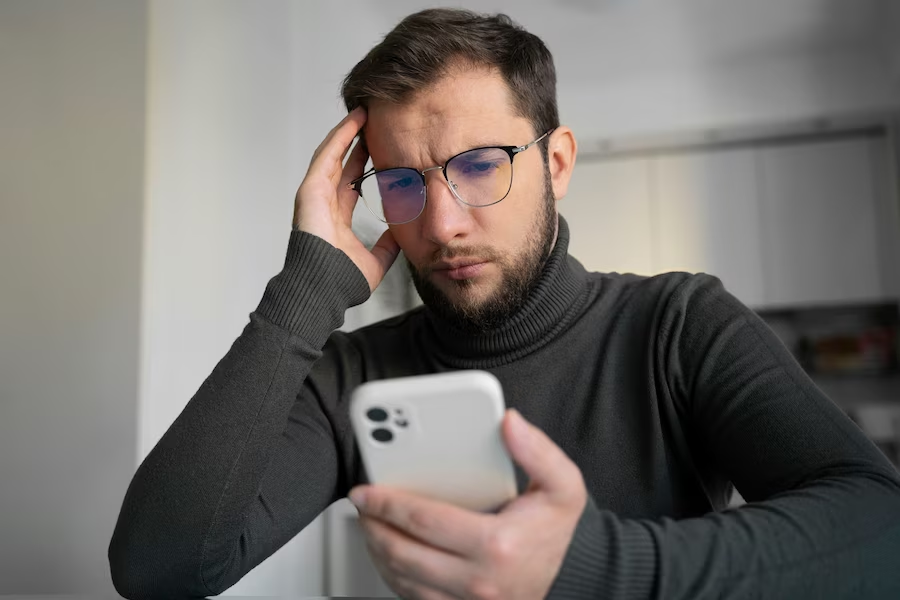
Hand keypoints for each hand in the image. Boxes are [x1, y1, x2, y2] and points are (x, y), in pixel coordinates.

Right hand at [293, 107, 400, 290]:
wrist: (324, 289)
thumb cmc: (342, 281)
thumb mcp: (376, 262)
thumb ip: (387, 247)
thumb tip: (403, 237)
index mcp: (336, 219)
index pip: (351, 184)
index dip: (363, 166)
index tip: (381, 151)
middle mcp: (324, 204)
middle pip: (342, 165)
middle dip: (357, 144)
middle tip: (374, 124)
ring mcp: (315, 195)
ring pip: (332, 155)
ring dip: (348, 133)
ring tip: (364, 113)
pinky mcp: (309, 189)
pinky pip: (326, 156)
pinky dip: (339, 137)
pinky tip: (353, 121)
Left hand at [350, 409, 587, 599]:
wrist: (570, 573)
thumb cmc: (555, 529)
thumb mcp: (562, 484)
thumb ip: (537, 450)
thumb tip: (510, 423)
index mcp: (498, 544)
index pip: (425, 521)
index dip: (388, 503)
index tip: (367, 490)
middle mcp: (480, 580)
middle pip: (405, 553)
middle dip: (374, 526)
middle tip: (361, 504)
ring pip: (402, 580)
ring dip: (377, 551)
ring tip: (369, 524)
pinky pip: (413, 598)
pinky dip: (393, 575)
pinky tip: (388, 552)